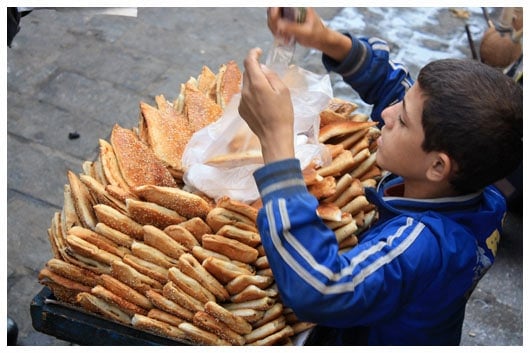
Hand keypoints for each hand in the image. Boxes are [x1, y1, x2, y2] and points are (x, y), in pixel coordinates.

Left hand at [238, 48, 294, 162]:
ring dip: (254, 82)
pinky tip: (262, 103)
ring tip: (267, 92)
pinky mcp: (241, 110)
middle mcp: (246, 90)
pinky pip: (245, 96)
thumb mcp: (283, 91)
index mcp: (257, 84)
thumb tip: (262, 68)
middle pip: (247, 73)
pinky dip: (252, 93)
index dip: (253, 53)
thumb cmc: (283, 113)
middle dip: (255, 69)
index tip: (259, 52)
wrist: (274, 136)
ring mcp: (242, 101)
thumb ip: (271, 76)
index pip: (249, 62)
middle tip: (268, 75)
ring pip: (246, 84)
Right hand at [267, 7, 351, 62]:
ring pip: (272, 17)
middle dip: (273, 21)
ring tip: (282, 36)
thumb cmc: (317, 34)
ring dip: (273, 27)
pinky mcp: (285, 21)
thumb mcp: (306, 32)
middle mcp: (292, 7)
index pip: (281, 2)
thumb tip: (279, 26)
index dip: (274, 9)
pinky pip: (275, 24)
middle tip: (278, 32)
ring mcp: (288, 14)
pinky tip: (284, 38)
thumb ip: (293, 28)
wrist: (320, 40)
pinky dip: (276, 31)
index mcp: (298, 5)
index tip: (275, 19)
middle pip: (273, 9)